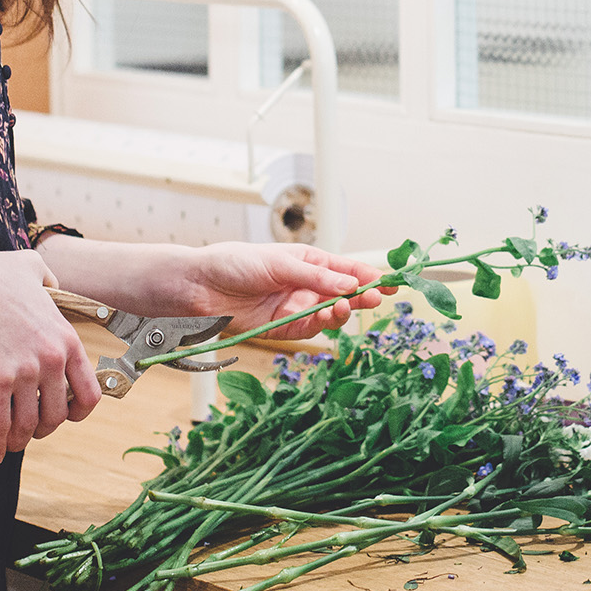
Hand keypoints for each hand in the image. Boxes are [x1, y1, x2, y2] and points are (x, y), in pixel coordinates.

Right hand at [0, 235, 97, 463]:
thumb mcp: (36, 270)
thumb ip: (51, 282)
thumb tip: (53, 285)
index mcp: (66, 338)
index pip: (89, 391)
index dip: (79, 412)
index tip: (66, 416)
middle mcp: (52, 358)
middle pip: (57, 414)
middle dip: (44, 429)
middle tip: (31, 430)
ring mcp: (25, 371)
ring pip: (30, 424)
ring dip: (20, 441)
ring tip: (10, 442)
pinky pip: (0, 424)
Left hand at [166, 243, 384, 339]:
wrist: (199, 287)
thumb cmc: (234, 263)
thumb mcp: (278, 262)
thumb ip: (315, 277)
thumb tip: (350, 284)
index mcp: (308, 261)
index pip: (346, 269)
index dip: (370, 274)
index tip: (392, 280)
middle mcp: (305, 285)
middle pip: (344, 293)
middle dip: (363, 295)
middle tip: (378, 297)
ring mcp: (295, 308)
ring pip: (330, 313)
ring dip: (343, 310)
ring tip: (349, 305)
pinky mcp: (283, 329)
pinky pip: (309, 328)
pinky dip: (322, 324)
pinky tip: (328, 316)